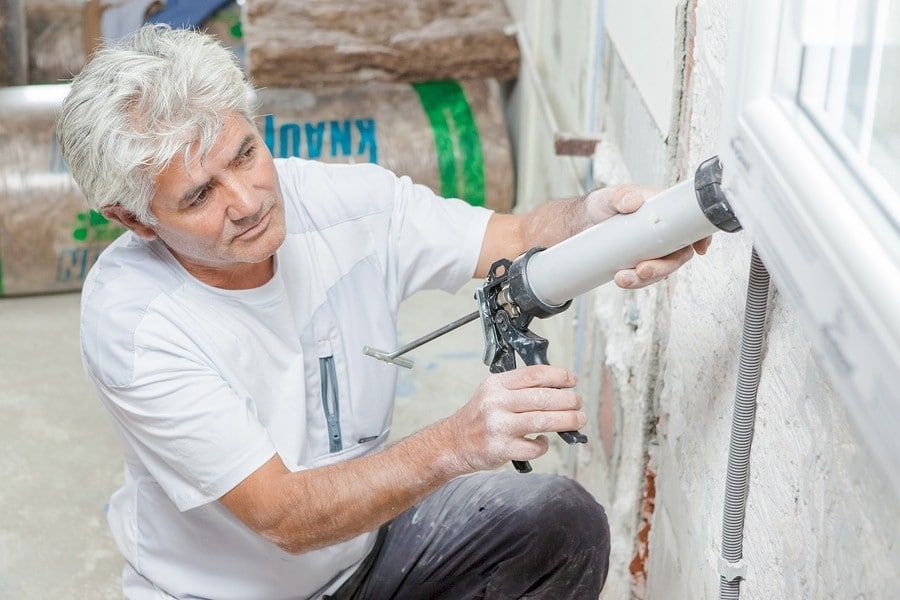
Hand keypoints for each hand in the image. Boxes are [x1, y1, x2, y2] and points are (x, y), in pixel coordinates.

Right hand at [436, 366, 584, 473]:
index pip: (534, 374)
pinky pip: (534, 447)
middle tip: (578, 403)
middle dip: (568, 400)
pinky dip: (543, 445)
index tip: (572, 380)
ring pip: (543, 421)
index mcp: (497, 384)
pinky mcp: (502, 449)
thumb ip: (520, 388)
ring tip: (577, 420)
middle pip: (543, 397)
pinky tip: (542, 441)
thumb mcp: (493, 392)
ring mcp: (499, 427)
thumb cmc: (479, 416)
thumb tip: (558, 387)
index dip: (559, 376)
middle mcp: (497, 403)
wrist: (454, 442)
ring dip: (567, 421)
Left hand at [585, 184, 711, 288]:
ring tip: (621, 278)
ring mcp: (653, 251)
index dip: (701, 238)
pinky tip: (620, 279)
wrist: (584, 221)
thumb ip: (621, 196)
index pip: (691, 225)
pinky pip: (644, 277)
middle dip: (663, 268)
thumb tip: (634, 202)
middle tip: (642, 270)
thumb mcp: (610, 196)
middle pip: (678, 255)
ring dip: (645, 279)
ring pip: (661, 271)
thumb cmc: (604, 204)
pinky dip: (635, 282)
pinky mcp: (640, 263)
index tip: (700, 249)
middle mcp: (665, 234)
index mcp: (666, 212)